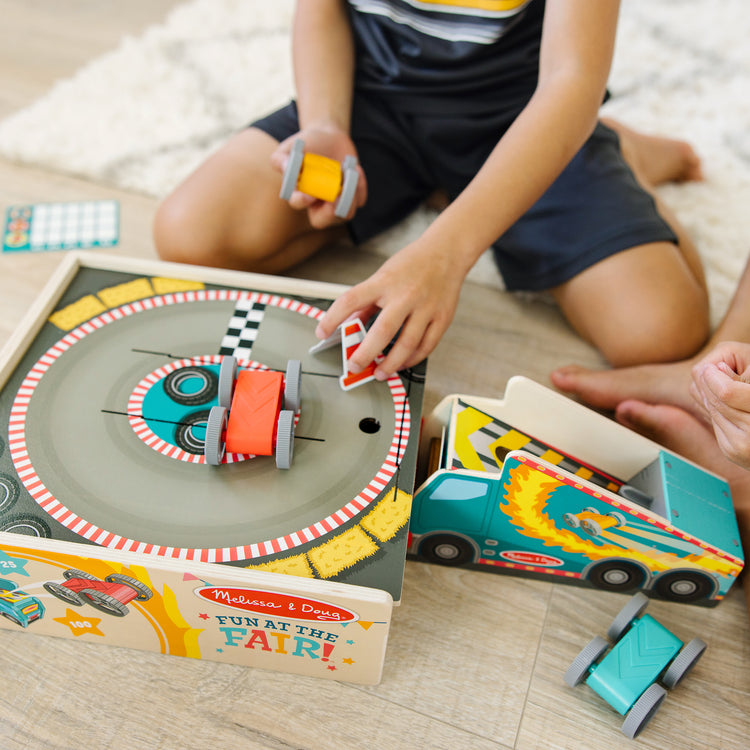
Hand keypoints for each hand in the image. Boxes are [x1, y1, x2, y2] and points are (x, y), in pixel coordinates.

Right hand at [271, 126, 366, 227]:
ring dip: (349, 198)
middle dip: (328, 215)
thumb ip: (280, 158)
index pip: (297, 203)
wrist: (329, 136)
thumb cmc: (307, 144)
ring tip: (350, 176)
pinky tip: (356, 170)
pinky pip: (359, 200)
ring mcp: (336, 200)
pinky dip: (360, 187)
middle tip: (334, 200)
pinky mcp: (352, 195)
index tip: (308, 194)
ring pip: (345, 214)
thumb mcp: (290, 147)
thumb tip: (284, 167)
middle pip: (320, 221)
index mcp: (299, 191)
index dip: (301, 201)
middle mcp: (317, 202)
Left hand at [316, 237, 463, 378]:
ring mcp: (426, 308)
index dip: (332, 319)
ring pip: (407, 344)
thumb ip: (367, 301)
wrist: (446, 252)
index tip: (321, 332)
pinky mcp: (442, 318)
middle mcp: (405, 295)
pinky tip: (402, 363)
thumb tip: (352, 324)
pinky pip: (426, 346)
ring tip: (380, 372)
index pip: (351, 301)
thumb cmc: (413, 263)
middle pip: (382, 331)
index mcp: (384, 282)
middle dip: (365, 353)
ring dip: (391, 363)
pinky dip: (412, 359)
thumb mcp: (383, 274)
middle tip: (355, 366)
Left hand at [690, 342, 749, 469]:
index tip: (712, 366)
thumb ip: (741, 379)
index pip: (727, 393)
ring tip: (714, 382)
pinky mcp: (731, 451)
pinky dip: (713, 409)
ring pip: (713, 411)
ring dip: (708, 395)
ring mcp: (741, 446)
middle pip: (717, 402)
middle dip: (709, 384)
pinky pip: (714, 423)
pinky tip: (719, 400)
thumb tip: (716, 367)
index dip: (714, 377)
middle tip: (709, 370)